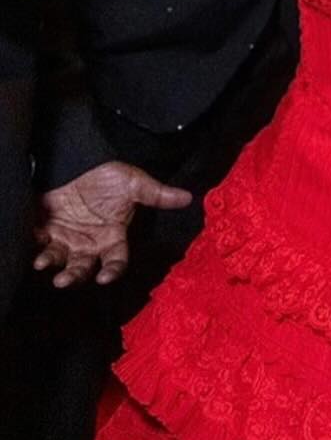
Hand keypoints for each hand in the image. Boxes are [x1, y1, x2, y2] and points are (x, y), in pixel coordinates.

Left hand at [34, 162, 192, 287]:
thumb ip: (158, 194)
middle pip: (83, 268)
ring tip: (43, 264)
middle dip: (73, 276)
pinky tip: (34, 247)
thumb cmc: (111, 176)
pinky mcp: (48, 229)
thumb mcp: (135, 183)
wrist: (83, 159)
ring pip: (60, 260)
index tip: (104, 277)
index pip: (116, 261)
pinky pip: (41, 243)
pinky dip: (36, 247)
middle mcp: (90, 244)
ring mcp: (69, 239)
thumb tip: (188, 197)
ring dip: (51, 264)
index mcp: (113, 237)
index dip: (112, 271)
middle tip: (63, 280)